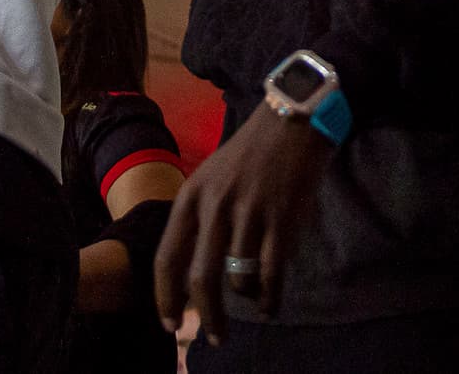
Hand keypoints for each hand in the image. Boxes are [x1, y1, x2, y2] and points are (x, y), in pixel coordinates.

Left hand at [154, 107, 332, 345]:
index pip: (167, 256)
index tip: (170, 324)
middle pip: (200, 279)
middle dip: (206, 317)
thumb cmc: (250, 151)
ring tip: (252, 301)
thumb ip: (199, 216)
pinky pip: (271, 272)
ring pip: (237, 279)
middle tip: (214, 337)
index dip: (165, 296)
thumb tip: (191, 268)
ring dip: (244, 300)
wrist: (293, 120)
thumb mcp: (211, 176)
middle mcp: (215, 206)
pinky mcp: (282, 219)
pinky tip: (270, 303)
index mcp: (191, 195)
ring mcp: (250, 213)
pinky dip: (270, 296)